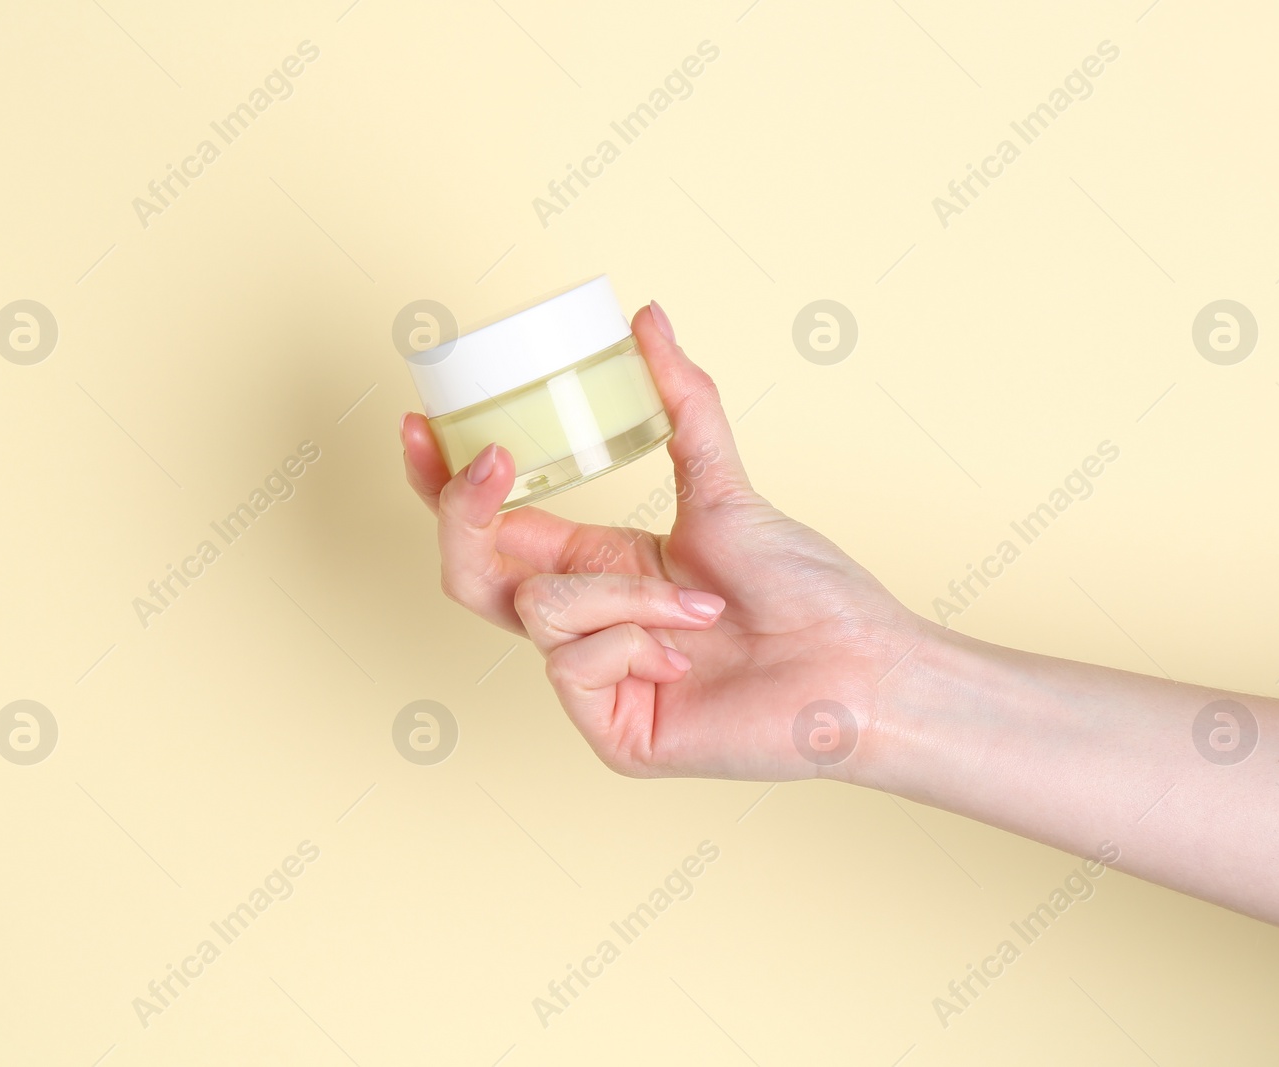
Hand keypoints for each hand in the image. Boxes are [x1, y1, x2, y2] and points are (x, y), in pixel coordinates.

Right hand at [401, 302, 922, 781]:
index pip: (493, 528)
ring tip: (702, 605)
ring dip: (624, 592)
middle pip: (468, 574)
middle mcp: (585, 624)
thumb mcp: (725, 483)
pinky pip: (571, 664)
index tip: (421, 424)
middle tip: (493, 462)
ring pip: (537, 608)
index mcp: (597, 568)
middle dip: (463, 512)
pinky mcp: (608, 732)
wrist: (857, 665)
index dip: (445, 483)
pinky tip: (685, 658)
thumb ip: (681, 401)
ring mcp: (591, 683)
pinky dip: (633, 643)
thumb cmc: (805, 587)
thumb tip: (647, 317)